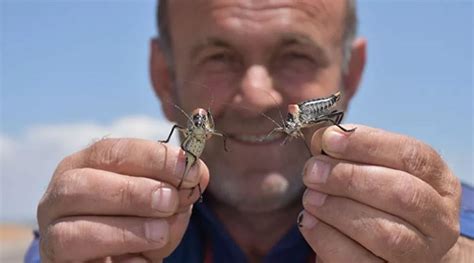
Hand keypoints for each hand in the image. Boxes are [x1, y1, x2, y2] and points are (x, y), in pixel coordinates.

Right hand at [37, 138, 208, 261]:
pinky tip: (143, 260)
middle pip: (80, 185)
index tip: (188, 169)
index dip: (151, 157)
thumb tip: (198, 172)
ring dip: (126, 230)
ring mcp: (52, 235)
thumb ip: (178, 186)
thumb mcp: (164, 202)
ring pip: (73, 232)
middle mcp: (59, 197)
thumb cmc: (140, 222)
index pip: (109, 151)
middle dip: (133, 191)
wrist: (120, 259)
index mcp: (85, 166)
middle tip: (171, 201)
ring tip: (160, 233)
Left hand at [298, 125, 460, 262]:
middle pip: (401, 193)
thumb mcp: (378, 171)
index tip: (329, 139)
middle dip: (349, 178)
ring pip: (384, 233)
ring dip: (337, 209)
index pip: (411, 156)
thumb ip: (354, 154)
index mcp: (439, 182)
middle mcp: (439, 220)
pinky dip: (327, 238)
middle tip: (312, 171)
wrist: (401, 251)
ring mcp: (420, 253)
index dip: (368, 144)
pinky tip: (308, 221)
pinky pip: (358, 262)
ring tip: (309, 197)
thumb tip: (321, 138)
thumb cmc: (383, 201)